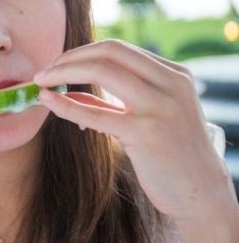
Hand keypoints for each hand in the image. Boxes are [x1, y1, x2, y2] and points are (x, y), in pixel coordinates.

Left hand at [33, 39, 235, 224]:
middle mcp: (171, 83)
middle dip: (69, 58)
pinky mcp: (146, 132)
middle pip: (108, 52)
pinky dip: (66, 104)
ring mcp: (160, 106)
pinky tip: (48, 101)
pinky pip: (96, 111)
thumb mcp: (150, 117)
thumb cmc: (171, 156)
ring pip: (102, 70)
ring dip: (63, 72)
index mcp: (174, 74)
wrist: (201, 194)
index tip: (58, 64)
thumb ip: (114, 101)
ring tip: (41, 83)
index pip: (118, 48)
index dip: (81, 52)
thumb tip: (69, 90)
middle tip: (43, 72)